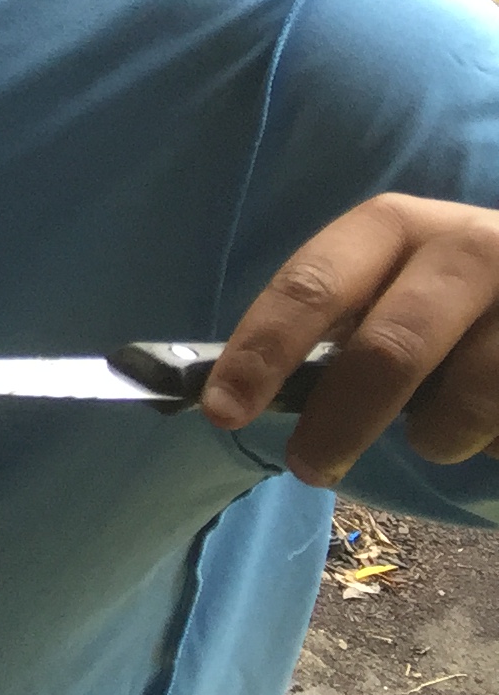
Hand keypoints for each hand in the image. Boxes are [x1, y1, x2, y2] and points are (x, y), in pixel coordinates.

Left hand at [202, 193, 498, 484]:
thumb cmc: (445, 302)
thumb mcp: (386, 290)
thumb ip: (331, 333)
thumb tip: (237, 398)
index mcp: (392, 227)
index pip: (311, 286)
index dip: (263, 350)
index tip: (223, 412)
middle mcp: (466, 244)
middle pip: (389, 348)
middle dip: (340, 422)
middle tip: (310, 468)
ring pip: (468, 399)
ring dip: (441, 438)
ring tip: (442, 435)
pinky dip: (497, 442)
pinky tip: (496, 426)